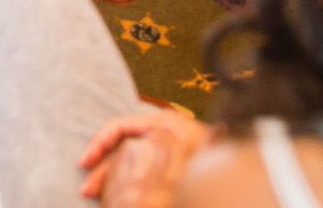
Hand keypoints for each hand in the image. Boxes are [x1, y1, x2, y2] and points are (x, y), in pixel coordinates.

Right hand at [77, 108, 213, 206]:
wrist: (236, 169)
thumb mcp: (194, 147)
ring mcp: (160, 152)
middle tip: (86, 191)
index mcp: (162, 124)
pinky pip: (137, 174)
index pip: (119, 128)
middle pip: (119, 149)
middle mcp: (157, 135)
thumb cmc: (218, 157)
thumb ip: (169, 143)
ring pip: (125, 164)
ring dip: (109, 180)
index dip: (99, 143)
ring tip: (93, 197)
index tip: (85, 163)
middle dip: (100, 169)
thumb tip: (142, 144)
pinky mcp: (163, 169)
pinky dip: (124, 184)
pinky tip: (115, 198)